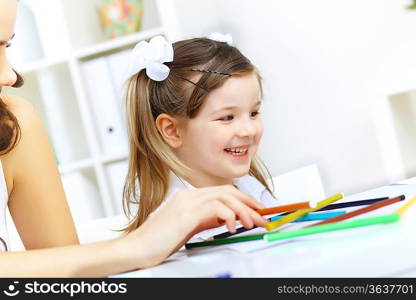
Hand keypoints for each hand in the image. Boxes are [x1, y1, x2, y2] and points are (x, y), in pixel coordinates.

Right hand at [123, 185, 268, 267]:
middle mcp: (189, 196)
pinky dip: (228, 215)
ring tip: (252, 223)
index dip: (243, 200)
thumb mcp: (187, 228)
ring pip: (224, 197)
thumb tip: (225, 218)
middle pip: (227, 192)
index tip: (256, 210)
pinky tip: (232, 227)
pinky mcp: (185, 213)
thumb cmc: (158, 242)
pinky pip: (215, 207)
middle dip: (249, 204)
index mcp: (189, 198)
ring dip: (243, 210)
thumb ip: (205, 220)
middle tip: (262, 217)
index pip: (222, 192)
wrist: (136, 249)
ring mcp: (187, 202)